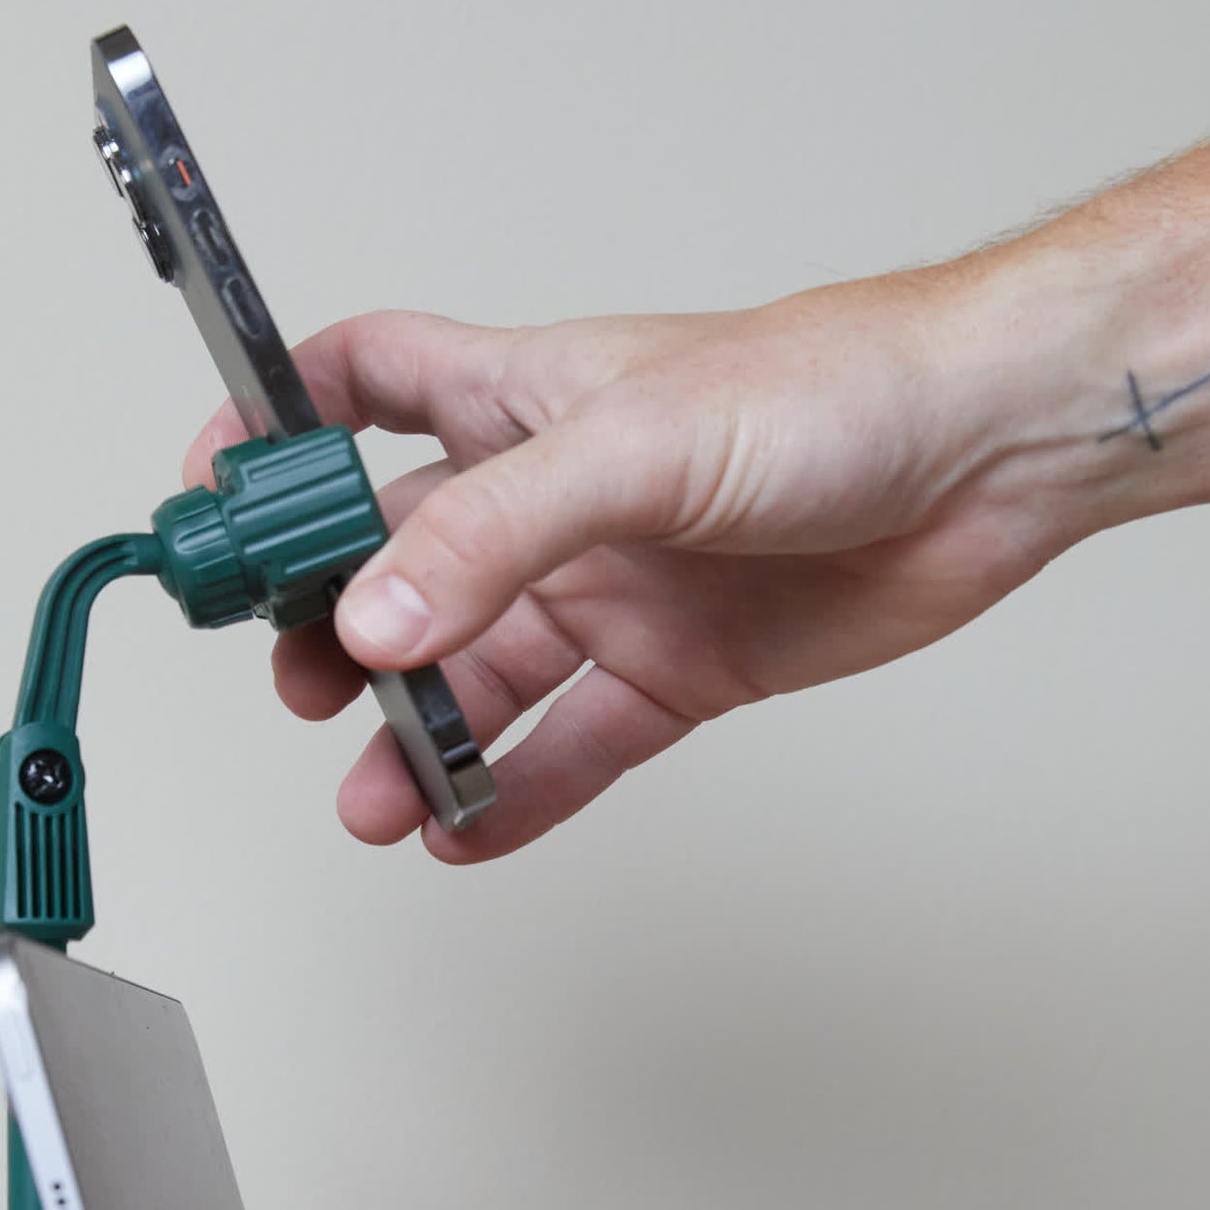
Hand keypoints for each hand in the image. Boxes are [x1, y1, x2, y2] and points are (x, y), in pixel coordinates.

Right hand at [184, 265, 1073, 858]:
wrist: (993, 456)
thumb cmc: (836, 390)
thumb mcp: (635, 443)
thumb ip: (493, 536)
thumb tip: (375, 622)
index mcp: (525, 395)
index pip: (363, 380)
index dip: (278, 420)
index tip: (215, 489)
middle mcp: (557, 495)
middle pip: (398, 559)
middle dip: (331, 625)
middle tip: (297, 689)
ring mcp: (616, 587)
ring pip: (480, 672)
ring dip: (417, 736)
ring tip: (375, 797)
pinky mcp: (683, 669)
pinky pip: (574, 743)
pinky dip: (515, 790)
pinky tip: (465, 828)